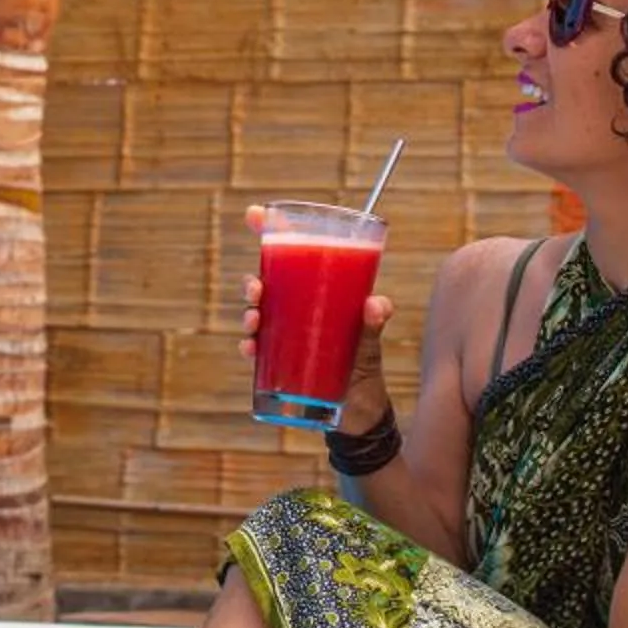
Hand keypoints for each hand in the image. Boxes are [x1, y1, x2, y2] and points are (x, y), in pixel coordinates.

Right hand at [240, 204, 395, 420]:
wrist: (360, 414)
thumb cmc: (364, 367)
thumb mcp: (370, 343)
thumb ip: (373, 323)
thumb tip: (377, 304)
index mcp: (314, 293)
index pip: (287, 254)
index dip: (267, 231)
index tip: (253, 214)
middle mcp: (295, 311)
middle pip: (266, 286)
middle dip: (253, 282)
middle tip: (255, 288)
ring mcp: (285, 336)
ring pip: (258, 316)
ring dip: (249, 313)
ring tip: (254, 319)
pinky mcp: (279, 364)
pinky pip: (258, 351)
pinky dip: (250, 347)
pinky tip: (250, 348)